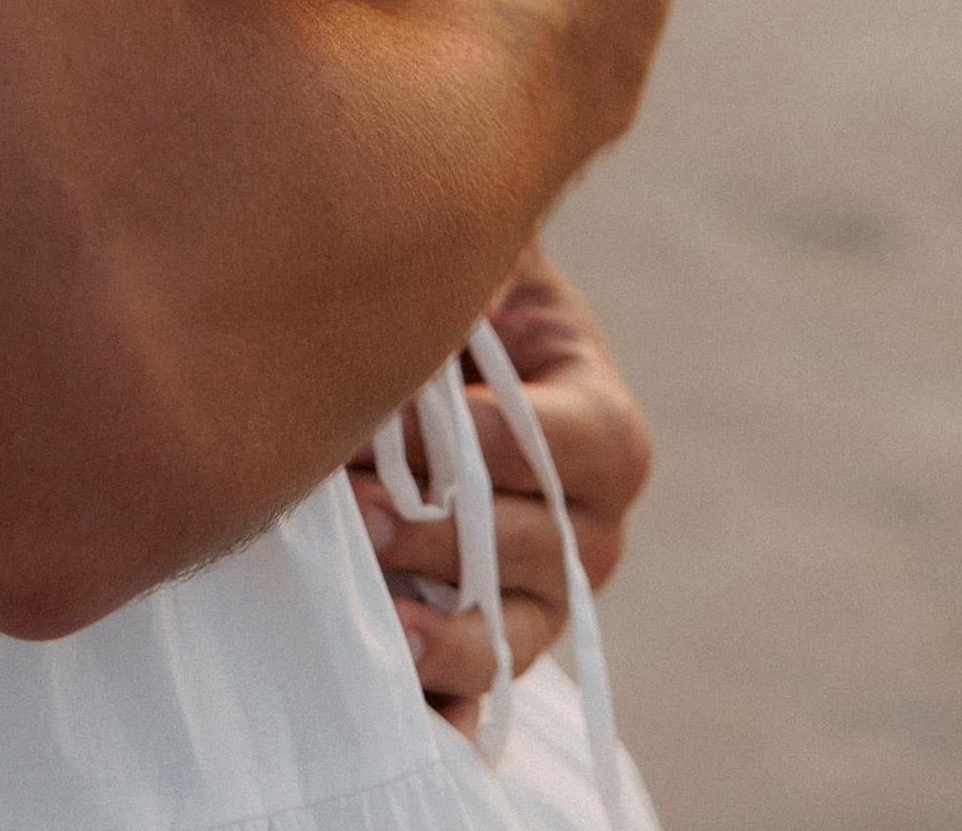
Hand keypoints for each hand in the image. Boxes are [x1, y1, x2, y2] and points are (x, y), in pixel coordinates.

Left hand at [351, 243, 651, 732]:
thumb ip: (468, 266)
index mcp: (601, 425)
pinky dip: (443, 696)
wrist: (429, 369)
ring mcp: (548, 594)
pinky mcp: (499, 641)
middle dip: (438, 526)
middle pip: (529, 542)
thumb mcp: (479, 269)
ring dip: (431, 612)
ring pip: (507, 626)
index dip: (484, 437)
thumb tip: (416, 272)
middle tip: (359, 503)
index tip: (404, 421)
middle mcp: (593, 523)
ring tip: (365, 586)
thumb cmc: (456, 305)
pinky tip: (395, 686)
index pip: (562, 442)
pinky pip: (482, 690)